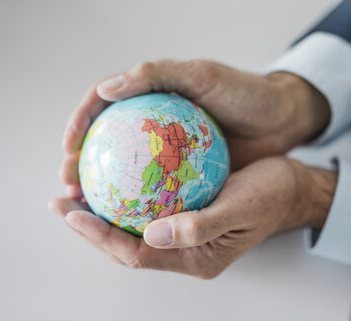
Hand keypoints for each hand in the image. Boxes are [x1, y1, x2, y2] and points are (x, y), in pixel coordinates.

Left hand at [50, 157, 336, 277]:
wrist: (291, 189)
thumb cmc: (270, 197)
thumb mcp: (240, 208)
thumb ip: (199, 227)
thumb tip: (151, 235)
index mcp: (196, 257)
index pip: (137, 254)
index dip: (100, 236)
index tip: (71, 212)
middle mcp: (185, 250)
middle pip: (127, 245)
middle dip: (91, 227)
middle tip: (61, 201)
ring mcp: (185, 233)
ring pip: (134, 227)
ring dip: (105, 212)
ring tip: (77, 190)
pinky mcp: (188, 214)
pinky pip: (149, 208)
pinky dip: (128, 195)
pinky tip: (116, 175)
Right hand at [60, 60, 329, 185]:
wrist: (282, 118)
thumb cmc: (246, 92)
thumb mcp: (204, 75)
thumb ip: (156, 75)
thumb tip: (104, 90)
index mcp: (151, 94)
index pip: (101, 107)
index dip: (79, 126)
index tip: (68, 150)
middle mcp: (154, 125)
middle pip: (107, 143)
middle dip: (83, 164)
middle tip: (69, 187)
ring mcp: (168, 150)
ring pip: (127, 170)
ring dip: (105, 188)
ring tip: (89, 207)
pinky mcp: (184, 170)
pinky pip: (155, 186)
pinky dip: (140, 199)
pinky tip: (130, 216)